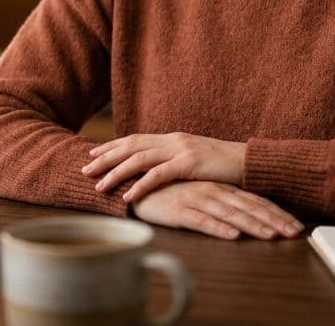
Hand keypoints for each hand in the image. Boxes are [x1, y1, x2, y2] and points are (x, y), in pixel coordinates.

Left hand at [83, 132, 245, 202]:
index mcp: (172, 139)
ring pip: (140, 159)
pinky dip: (141, 185)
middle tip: (84, 170)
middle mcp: (173, 140)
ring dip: (117, 173)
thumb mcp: (195, 160)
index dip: (112, 146)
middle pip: (131, 146)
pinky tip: (128, 195)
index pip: (135, 140)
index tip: (92, 154)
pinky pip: (159, 175)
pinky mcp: (190, 163)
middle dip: (106, 158)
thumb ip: (175, 161)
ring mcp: (181, 150)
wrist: (250, 162)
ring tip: (100, 186)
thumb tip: (156, 170)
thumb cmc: (223, 166)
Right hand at [130, 181, 302, 240]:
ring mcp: (197, 199)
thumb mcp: (201, 194)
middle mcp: (213, 191)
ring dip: (253, 225)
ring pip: (231, 214)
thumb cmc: (171, 192)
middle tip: (295, 234)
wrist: (135, 185)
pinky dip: (219, 228)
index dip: (278, 214)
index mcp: (221, 188)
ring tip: (271, 236)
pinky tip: (233, 236)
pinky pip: (202, 220)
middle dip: (275, 221)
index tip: (297, 227)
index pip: (256, 201)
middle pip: (250, 207)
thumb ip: (223, 202)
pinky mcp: (179, 210)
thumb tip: (248, 216)